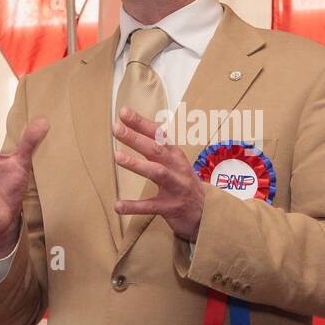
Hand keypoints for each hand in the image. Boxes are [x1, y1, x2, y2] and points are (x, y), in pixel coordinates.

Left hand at [112, 106, 205, 240]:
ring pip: (157, 172)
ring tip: (117, 156)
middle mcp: (177, 168)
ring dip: (137, 164)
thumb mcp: (175, 162)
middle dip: (136, 138)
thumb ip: (157, 148)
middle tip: (117, 128)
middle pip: (156, 149)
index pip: (157, 134)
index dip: (141, 123)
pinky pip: (150, 206)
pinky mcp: (171, 207)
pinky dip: (134, 206)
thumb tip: (131, 129)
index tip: (124, 112)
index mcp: (175, 155)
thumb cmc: (183, 183)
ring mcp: (175, 187)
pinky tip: (118, 205)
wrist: (207, 212)